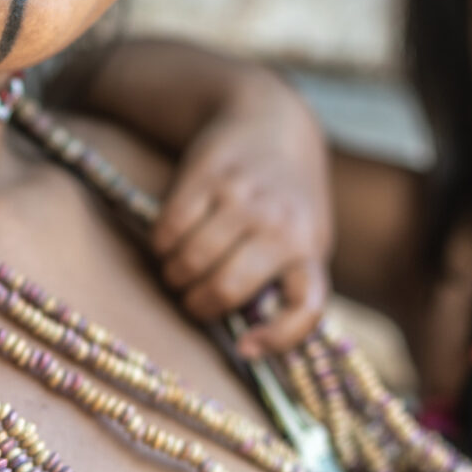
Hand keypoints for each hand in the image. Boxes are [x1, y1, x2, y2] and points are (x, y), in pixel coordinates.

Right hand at [150, 71, 331, 355]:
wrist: (272, 123)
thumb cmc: (287, 200)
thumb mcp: (307, 239)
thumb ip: (287, 282)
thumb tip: (248, 342)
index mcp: (310, 249)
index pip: (306, 306)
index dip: (276, 338)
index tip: (244, 348)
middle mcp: (280, 224)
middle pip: (225, 289)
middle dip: (198, 304)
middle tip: (191, 300)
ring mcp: (243, 198)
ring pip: (190, 260)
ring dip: (174, 275)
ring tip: (178, 271)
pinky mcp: (207, 176)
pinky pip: (168, 229)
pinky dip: (161, 246)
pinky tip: (167, 243)